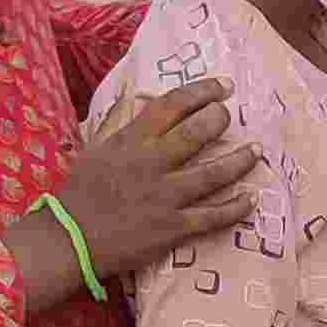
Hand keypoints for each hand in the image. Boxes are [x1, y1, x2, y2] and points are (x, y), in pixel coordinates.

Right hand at [50, 86, 261, 283]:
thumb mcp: (96, 149)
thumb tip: (135, 97)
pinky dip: (236, 207)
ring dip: (240, 160)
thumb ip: (120, 124)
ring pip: (213, 173)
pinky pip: (213, 216)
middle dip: (220, 119)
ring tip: (257, 151)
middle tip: (232, 116)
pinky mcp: (173, 227)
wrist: (69, 239)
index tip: (222, 87)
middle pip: (197, 132)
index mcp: (131, 140)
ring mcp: (164, 196)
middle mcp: (151, 163)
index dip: (202, 91)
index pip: (172, 105)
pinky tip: (251, 199)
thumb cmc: (80, 193)